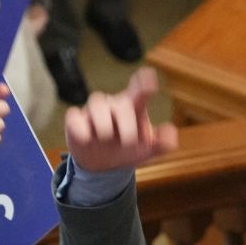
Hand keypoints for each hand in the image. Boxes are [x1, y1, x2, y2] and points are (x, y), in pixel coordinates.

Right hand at [63, 67, 180, 172]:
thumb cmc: (127, 149)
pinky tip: (87, 138)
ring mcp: (94, 112)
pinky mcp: (76, 121)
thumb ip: (163, 143)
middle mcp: (113, 105)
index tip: (149, 77)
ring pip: (96, 104)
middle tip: (130, 142)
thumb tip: (170, 132)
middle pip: (121, 104)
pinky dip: (81, 129)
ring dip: (104, 125)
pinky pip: (74, 117)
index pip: (139, 89)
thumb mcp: (148, 150)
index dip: (144, 82)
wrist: (103, 166)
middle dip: (127, 124)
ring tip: (106, 139)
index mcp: (133, 107)